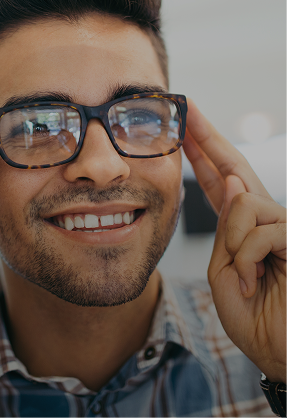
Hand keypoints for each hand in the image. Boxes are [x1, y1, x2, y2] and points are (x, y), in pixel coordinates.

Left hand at [183, 99, 285, 382]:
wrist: (280, 353)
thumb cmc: (255, 316)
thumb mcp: (225, 271)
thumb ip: (226, 230)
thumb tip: (233, 182)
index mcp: (240, 227)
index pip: (217, 181)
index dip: (200, 153)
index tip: (183, 128)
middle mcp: (262, 218)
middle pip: (233, 167)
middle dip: (206, 137)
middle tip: (187, 107)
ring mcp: (283, 225)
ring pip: (243, 201)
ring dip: (235, 242)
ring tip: (246, 276)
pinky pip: (261, 229)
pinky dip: (250, 259)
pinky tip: (257, 281)